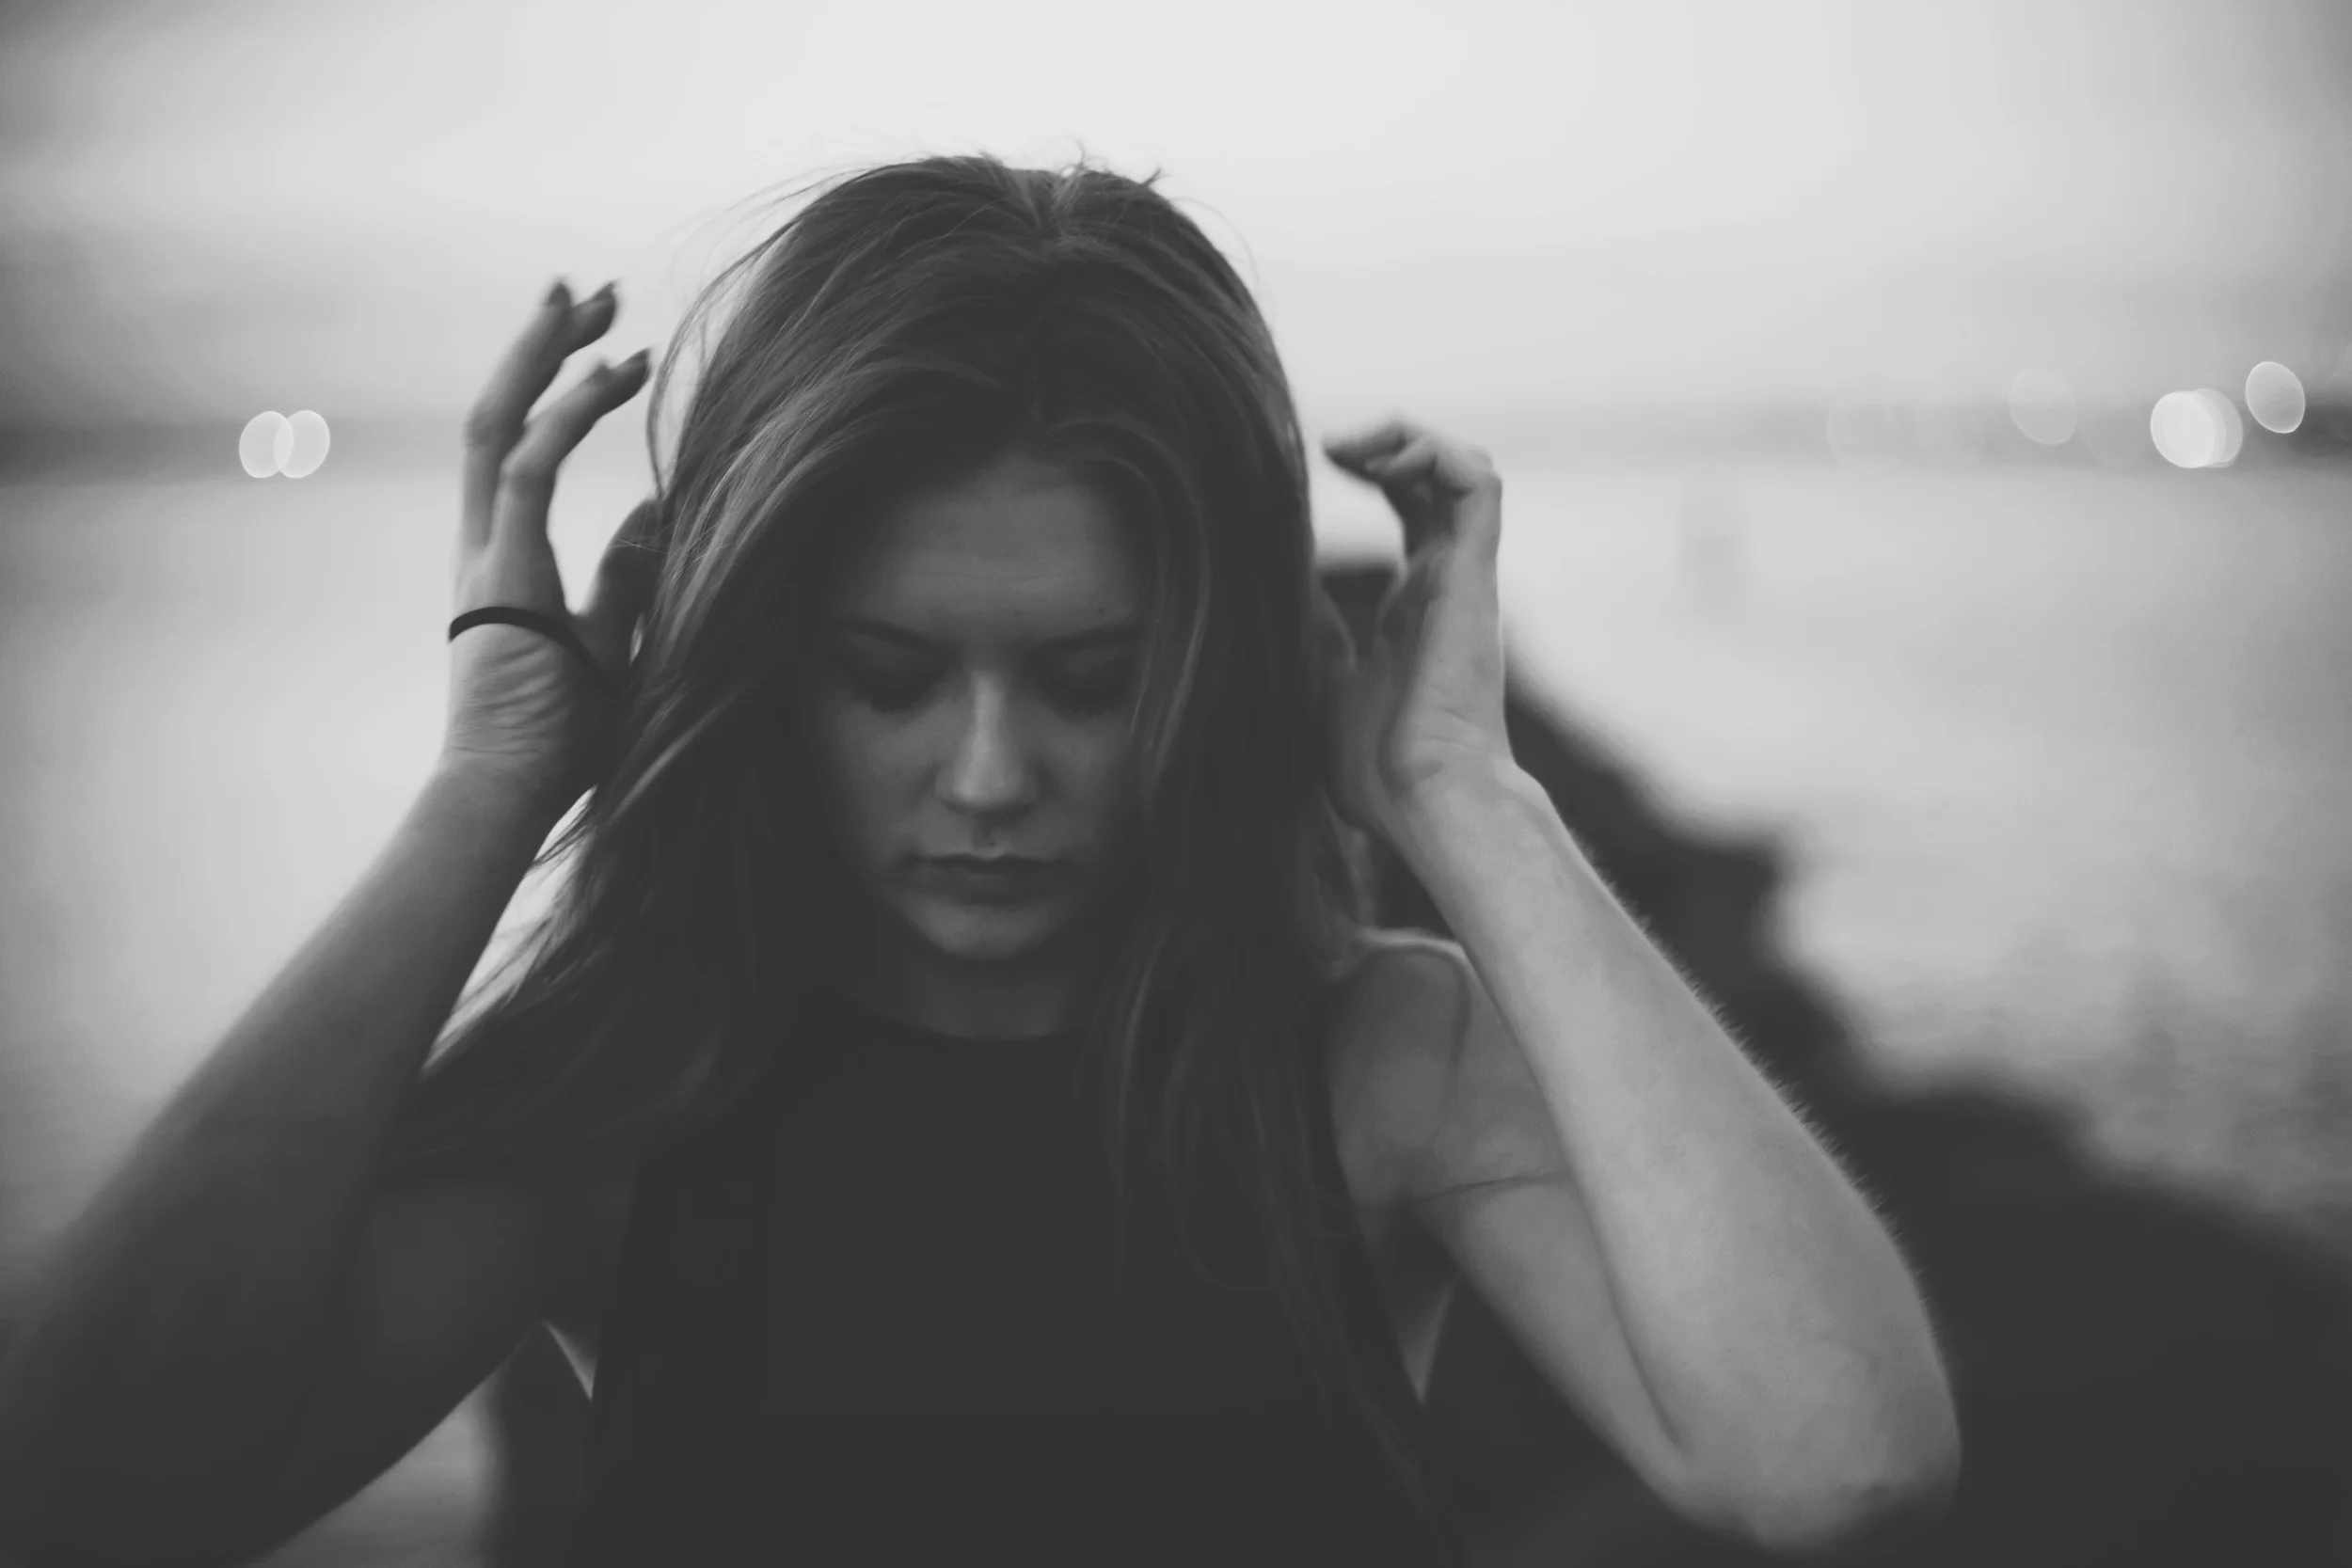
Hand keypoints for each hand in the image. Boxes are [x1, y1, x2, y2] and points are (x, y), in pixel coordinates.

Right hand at [441, 279, 660, 814]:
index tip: (606, 348)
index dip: (555, 389)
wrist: (509, 795)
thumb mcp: (613, 642)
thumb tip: (663, 512)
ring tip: (594, 303)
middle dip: (542, 347)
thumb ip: (629, 577)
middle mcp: (481, 546)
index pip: (516, 449)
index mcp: (500, 561)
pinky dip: (568, 416)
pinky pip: (529, 470)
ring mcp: (484, 555)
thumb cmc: (561, 743)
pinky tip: (612, 377)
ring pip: (499, 425)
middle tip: (592, 292)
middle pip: (498, 418)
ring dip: (545, 357)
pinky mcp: (502, 571)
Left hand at [1319, 416, 1512, 852]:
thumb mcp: (1320, 684)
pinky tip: (1383, 465)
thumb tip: (1275, 586)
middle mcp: (1444, 581)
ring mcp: (1462, 576)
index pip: (1410, 508)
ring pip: (1467, 466)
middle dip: (1387, 441)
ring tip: (1355, 450)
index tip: (1316, 463)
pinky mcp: (1472, 575)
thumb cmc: (1377, 770)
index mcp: (1413, 604)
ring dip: (1413, 436)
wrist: (1424, 800)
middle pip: (1439, 476)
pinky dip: (1436, 453)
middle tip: (1329, 446)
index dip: (1373, 469)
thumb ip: (1312, 632)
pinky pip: (1479, 484)